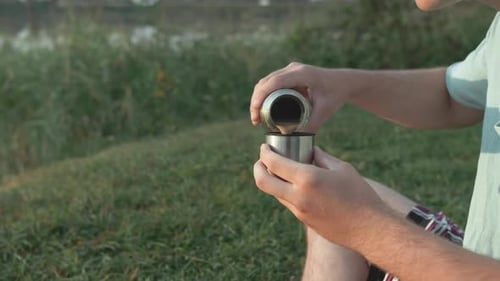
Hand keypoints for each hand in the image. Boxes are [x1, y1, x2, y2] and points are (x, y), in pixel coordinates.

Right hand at [250, 62, 348, 132]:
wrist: (345, 82)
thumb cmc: (336, 94)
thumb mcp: (325, 111)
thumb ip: (312, 125)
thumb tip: (295, 138)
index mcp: (301, 74)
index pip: (273, 83)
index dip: (259, 98)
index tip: (256, 115)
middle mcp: (293, 68)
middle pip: (265, 82)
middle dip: (256, 101)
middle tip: (255, 121)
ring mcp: (290, 69)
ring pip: (266, 82)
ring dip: (258, 98)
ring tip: (257, 118)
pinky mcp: (290, 74)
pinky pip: (271, 82)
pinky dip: (264, 94)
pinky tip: (262, 107)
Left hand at [253, 144, 387, 247]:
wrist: (369, 229)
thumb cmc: (360, 195)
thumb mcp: (342, 168)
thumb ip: (322, 157)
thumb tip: (310, 150)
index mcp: (307, 178)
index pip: (274, 163)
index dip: (265, 154)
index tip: (265, 148)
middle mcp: (298, 196)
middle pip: (263, 182)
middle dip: (257, 168)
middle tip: (261, 161)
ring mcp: (299, 211)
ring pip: (274, 194)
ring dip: (271, 181)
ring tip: (280, 171)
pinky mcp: (304, 221)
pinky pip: (288, 203)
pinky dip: (285, 192)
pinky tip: (295, 186)